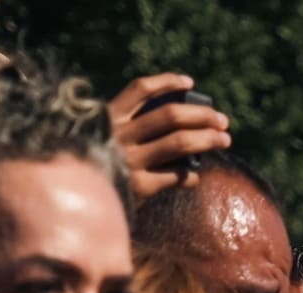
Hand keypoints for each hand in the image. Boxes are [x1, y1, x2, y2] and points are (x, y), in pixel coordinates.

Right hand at [106, 73, 231, 200]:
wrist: (78, 201)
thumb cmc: (99, 166)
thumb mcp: (104, 137)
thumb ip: (131, 126)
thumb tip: (182, 122)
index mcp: (109, 117)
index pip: (140, 89)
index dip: (167, 82)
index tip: (190, 83)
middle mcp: (119, 134)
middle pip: (171, 115)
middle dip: (202, 115)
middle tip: (222, 120)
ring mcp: (130, 159)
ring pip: (181, 142)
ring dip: (208, 139)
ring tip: (224, 139)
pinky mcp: (141, 185)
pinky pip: (178, 175)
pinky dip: (192, 175)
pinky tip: (195, 176)